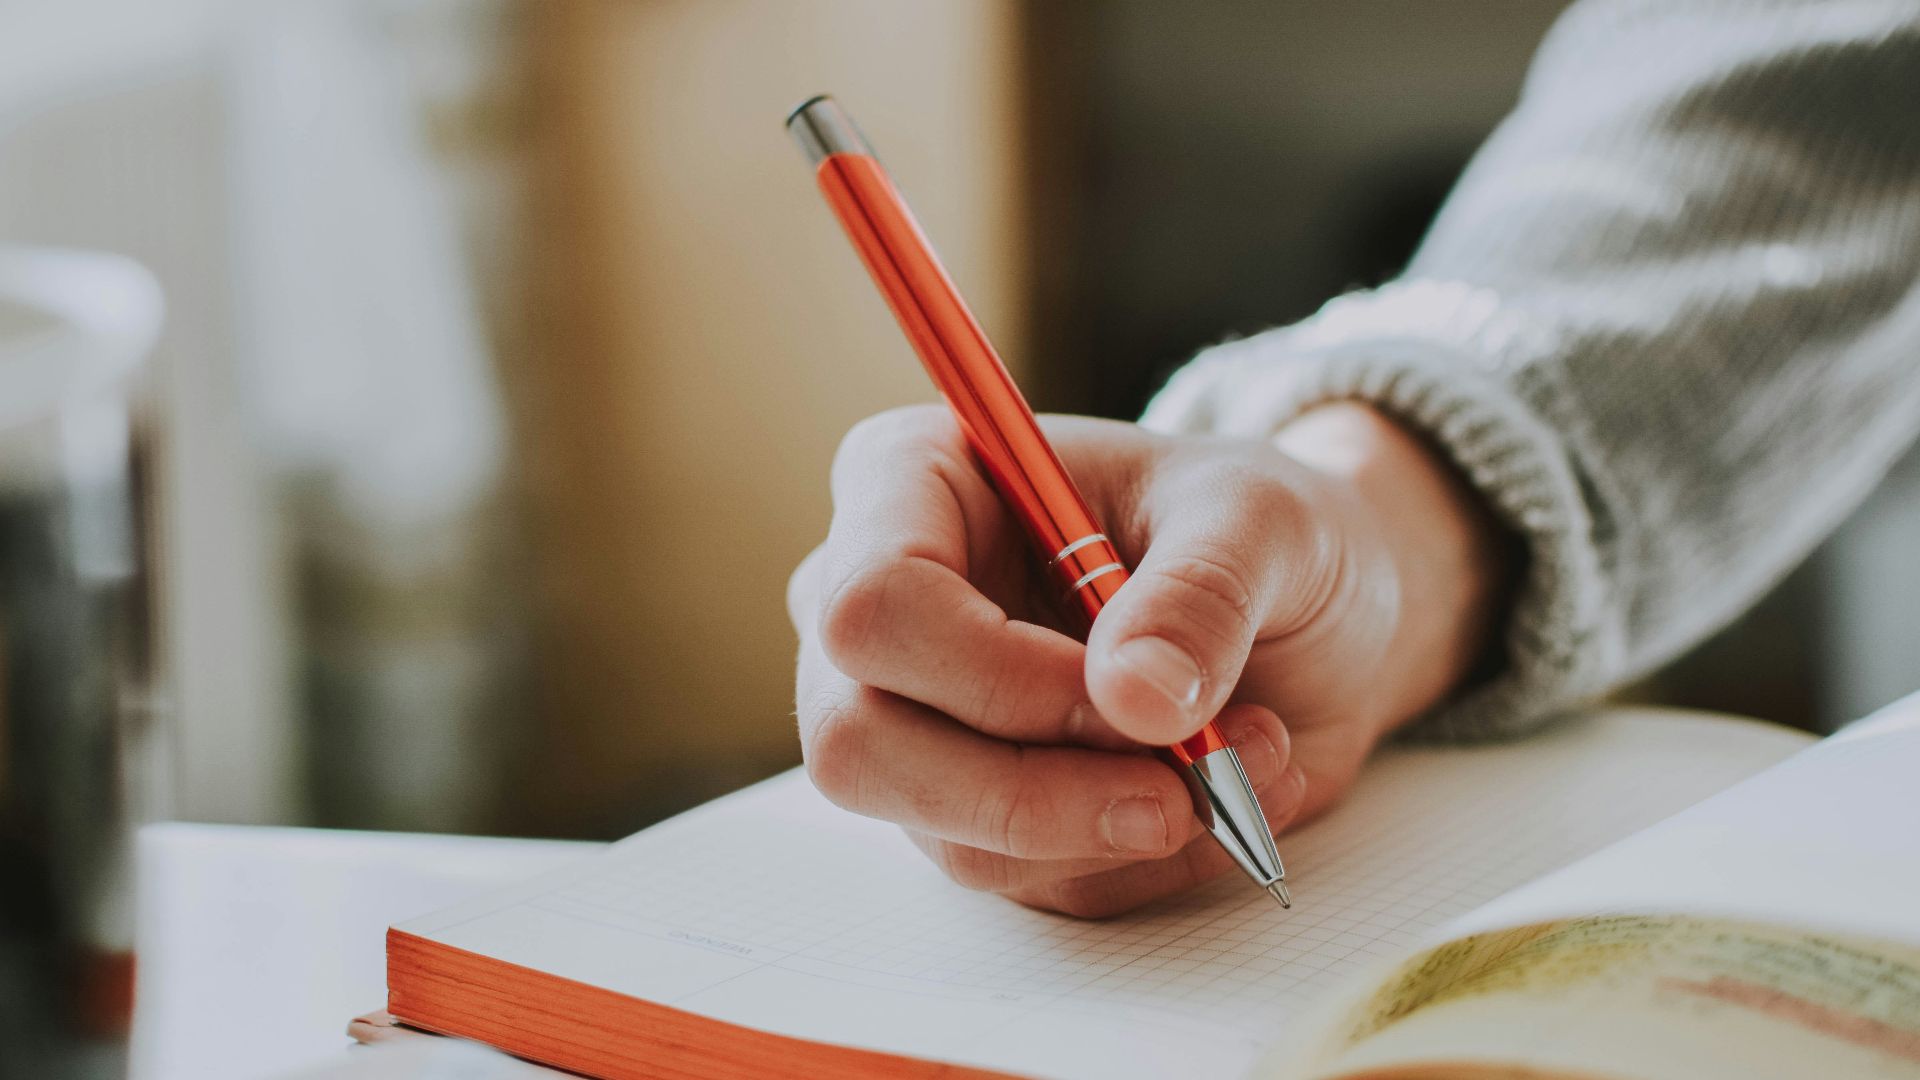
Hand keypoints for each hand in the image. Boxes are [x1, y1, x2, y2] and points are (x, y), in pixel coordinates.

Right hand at [788, 402, 1506, 915]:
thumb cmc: (1255, 528)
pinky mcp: (971, 811)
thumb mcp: (1261, 520)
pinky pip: (1027, 880)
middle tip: (1182, 785)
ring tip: (1247, 754)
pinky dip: (1141, 856)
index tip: (1130, 694)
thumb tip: (1136, 698)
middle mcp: (881, 610)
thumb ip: (1201, 593)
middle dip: (1034, 790)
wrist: (1308, 608)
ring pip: (948, 833)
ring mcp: (912, 721)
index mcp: (911, 484)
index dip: (993, 673)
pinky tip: (1221, 789)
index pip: (872, 604)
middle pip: (860, 743)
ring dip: (1116, 824)